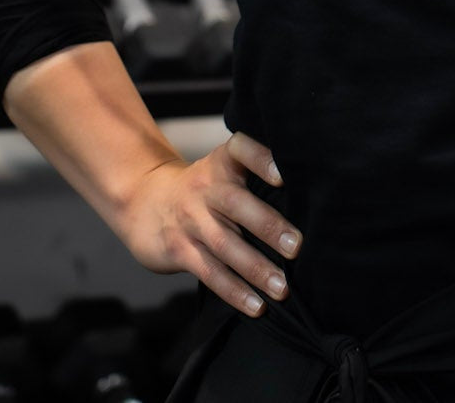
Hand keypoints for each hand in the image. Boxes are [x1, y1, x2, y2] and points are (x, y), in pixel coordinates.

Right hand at [116, 130, 302, 317]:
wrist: (144, 203)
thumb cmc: (202, 189)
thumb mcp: (221, 170)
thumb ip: (253, 176)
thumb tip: (310, 198)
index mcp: (221, 163)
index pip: (240, 150)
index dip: (260, 159)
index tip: (283, 175)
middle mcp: (205, 188)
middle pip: (236, 204)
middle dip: (268, 226)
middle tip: (297, 246)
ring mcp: (190, 220)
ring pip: (225, 244)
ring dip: (256, 268)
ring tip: (283, 288)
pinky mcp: (179, 250)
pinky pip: (209, 272)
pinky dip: (234, 291)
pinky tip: (256, 306)